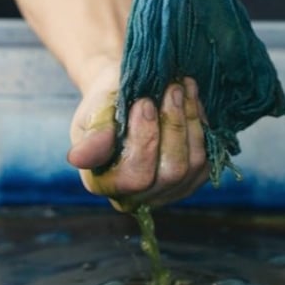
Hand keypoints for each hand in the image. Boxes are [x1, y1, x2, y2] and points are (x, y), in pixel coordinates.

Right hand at [66, 63, 209, 211]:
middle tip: (172, 89)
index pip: (136, 177)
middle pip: (171, 172)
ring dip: (190, 120)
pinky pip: (207, 157)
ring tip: (181, 87)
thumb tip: (77, 159)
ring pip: (193, 164)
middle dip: (174, 126)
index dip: (146, 140)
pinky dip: (201, 124)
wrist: (123, 94)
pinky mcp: (191, 179)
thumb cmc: (104, 104)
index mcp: (104, 184)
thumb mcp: (94, 114)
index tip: (144, 102)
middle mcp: (136, 197)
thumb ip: (93, 136)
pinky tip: (191, 99)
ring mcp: (167, 191)